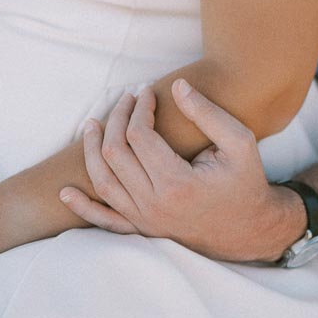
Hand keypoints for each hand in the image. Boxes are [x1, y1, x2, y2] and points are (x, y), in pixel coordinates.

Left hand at [59, 80, 306, 262]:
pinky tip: (65, 192)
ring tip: (92, 124)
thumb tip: (176, 86)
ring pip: (103, 182)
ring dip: (92, 150)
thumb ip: (207, 113)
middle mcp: (155, 205)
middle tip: (127, 99)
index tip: (147, 91)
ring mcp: (146, 221)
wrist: (252, 229)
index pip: (139, 135)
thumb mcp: (240, 142)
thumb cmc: (246, 181)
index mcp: (177, 182)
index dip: (139, 107)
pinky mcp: (143, 231)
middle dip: (116, 119)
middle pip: (115, 153)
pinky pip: (105, 222)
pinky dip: (83, 207)